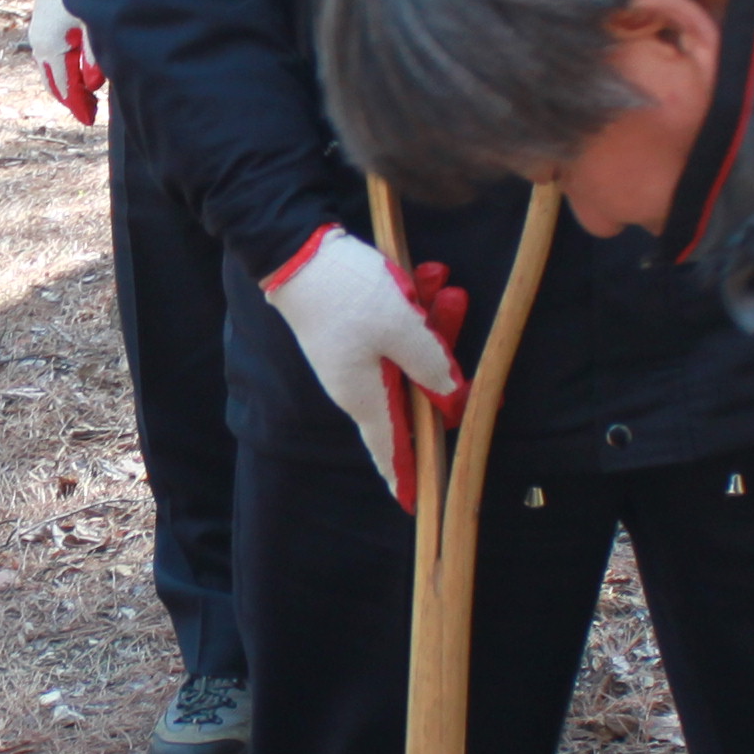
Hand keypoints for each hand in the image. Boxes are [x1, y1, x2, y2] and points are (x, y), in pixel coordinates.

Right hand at [26, 0, 100, 124]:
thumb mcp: (90, 27)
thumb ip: (93, 57)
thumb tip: (92, 85)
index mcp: (52, 50)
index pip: (65, 89)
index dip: (78, 106)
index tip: (89, 120)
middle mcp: (41, 50)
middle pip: (55, 86)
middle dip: (72, 101)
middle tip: (90, 111)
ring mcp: (38, 42)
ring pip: (50, 76)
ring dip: (67, 88)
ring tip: (86, 96)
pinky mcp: (41, 35)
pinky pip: (49, 64)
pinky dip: (61, 74)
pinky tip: (76, 74)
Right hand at [262, 224, 470, 508]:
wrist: (297, 249)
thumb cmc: (349, 294)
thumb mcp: (403, 328)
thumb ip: (433, 366)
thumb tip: (453, 399)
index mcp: (365, 397)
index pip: (390, 449)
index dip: (405, 475)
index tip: (412, 503)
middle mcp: (358, 383)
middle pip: (414, 385)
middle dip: (441, 351)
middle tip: (456, 303)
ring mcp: (354, 355)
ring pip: (407, 348)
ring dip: (429, 317)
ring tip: (440, 279)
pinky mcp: (353, 327)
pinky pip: (394, 325)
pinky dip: (409, 304)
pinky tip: (423, 273)